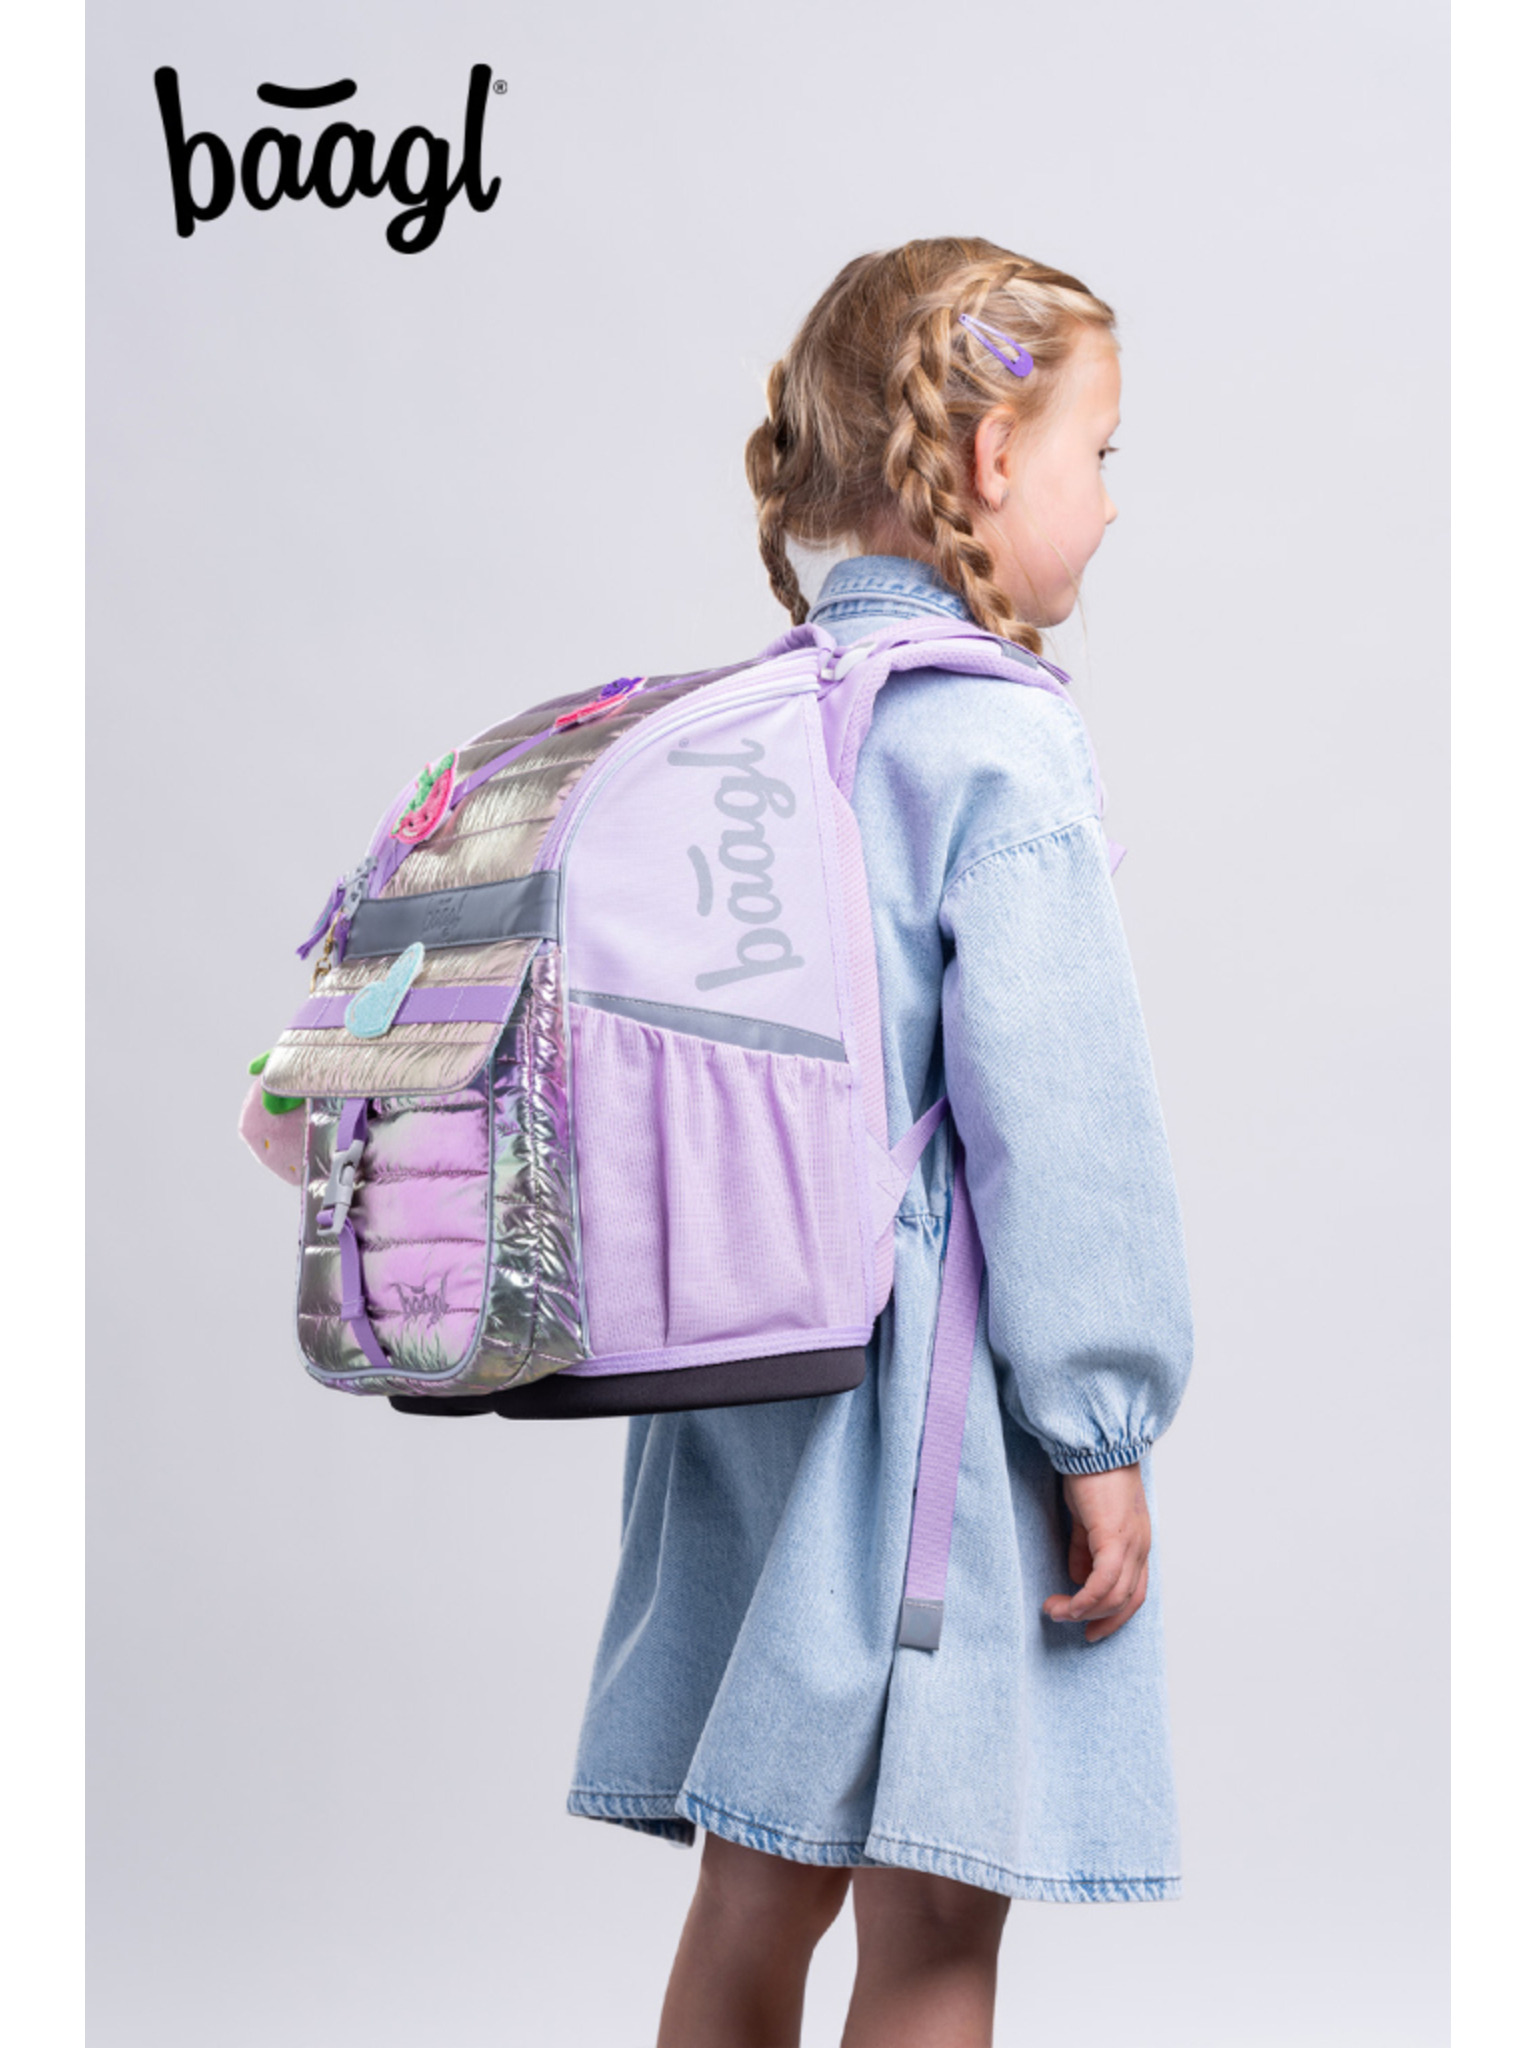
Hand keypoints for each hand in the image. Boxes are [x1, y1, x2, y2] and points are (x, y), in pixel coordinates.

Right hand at [1041, 1464, 1150, 1643]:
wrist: (1095, 1446)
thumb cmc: (1092, 1474)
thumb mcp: (1088, 1517)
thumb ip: (1085, 1547)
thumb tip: (1078, 1576)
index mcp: (1136, 1543)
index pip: (1134, 1592)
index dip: (1114, 1615)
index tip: (1091, 1629)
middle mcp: (1140, 1548)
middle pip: (1126, 1601)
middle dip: (1096, 1620)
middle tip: (1067, 1623)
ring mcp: (1131, 1545)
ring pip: (1115, 1597)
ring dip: (1083, 1611)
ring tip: (1055, 1611)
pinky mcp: (1115, 1538)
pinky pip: (1103, 1582)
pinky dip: (1085, 1599)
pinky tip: (1066, 1604)